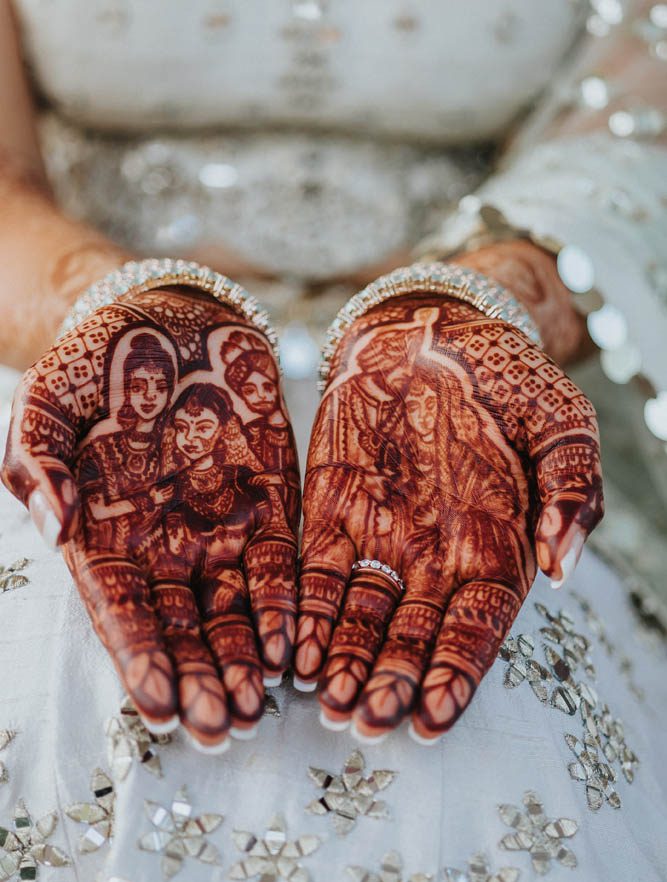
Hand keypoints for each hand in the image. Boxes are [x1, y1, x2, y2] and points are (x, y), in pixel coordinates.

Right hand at [2, 285, 299, 750]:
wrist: (164, 315)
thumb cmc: (94, 363)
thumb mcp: (46, 403)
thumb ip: (39, 463)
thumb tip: (56, 525)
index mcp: (107, 533)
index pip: (122, 610)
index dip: (140, 658)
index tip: (159, 706)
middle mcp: (165, 541)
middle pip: (184, 625)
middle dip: (201, 677)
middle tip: (221, 727)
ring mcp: (220, 523)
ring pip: (235, 605)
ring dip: (246, 656)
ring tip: (260, 703)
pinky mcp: (269, 497)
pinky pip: (280, 558)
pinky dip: (285, 600)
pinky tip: (294, 640)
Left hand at [295, 288, 601, 742]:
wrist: (431, 327)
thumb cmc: (504, 373)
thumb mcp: (561, 422)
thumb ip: (573, 490)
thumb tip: (562, 565)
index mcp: (496, 545)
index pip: (477, 627)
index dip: (458, 673)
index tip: (435, 716)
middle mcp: (436, 555)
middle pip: (413, 636)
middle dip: (391, 682)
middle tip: (368, 722)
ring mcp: (382, 537)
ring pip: (362, 616)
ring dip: (346, 661)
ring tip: (329, 703)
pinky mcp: (332, 512)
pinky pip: (318, 572)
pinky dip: (308, 612)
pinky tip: (295, 649)